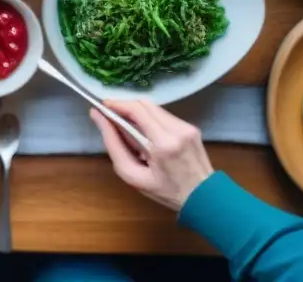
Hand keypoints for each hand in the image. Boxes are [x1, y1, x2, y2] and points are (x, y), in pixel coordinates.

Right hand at [91, 100, 213, 210]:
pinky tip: (147, 135)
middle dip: (125, 106)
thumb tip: (97, 117)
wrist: (204, 198)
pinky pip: (164, 116)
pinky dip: (150, 120)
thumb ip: (113, 145)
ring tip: (129, 129)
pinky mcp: (191, 127)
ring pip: (154, 108)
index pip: (137, 110)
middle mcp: (177, 130)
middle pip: (145, 104)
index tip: (102, 107)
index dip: (117, 104)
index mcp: (163, 144)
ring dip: (138, 113)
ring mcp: (187, 127)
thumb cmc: (165, 191)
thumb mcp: (133, 175)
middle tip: (111, 117)